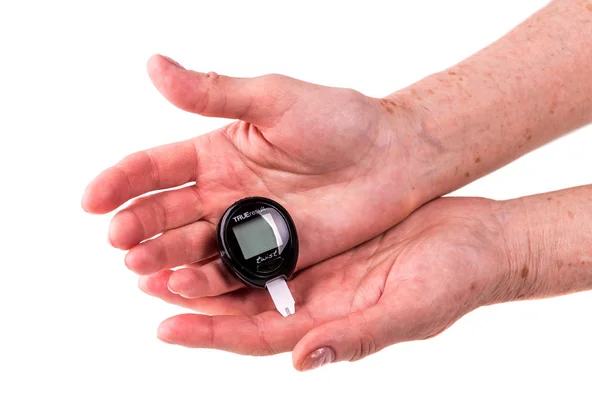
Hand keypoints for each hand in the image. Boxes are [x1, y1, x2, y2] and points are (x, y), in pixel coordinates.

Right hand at [82, 54, 426, 279]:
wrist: (393, 158)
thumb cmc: (339, 121)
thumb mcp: (273, 99)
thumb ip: (214, 93)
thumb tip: (152, 65)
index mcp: (216, 153)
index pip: (154, 168)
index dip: (121, 181)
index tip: (92, 198)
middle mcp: (224, 192)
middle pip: (165, 212)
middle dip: (137, 224)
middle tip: (116, 237)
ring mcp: (247, 226)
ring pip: (191, 246)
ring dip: (162, 256)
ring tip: (137, 265)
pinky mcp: (273, 255)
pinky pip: (231, 271)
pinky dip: (205, 280)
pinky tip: (182, 284)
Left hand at [138, 197, 509, 370]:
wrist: (474, 241)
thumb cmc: (451, 281)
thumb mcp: (408, 309)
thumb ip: (355, 337)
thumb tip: (302, 360)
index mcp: (326, 325)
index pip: (256, 335)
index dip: (212, 333)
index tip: (166, 326)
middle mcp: (311, 300)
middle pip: (239, 305)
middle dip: (192, 298)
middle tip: (142, 282)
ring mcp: (315, 269)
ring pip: (247, 270)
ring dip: (204, 264)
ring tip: (159, 253)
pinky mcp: (322, 238)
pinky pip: (269, 238)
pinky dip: (237, 234)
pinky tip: (209, 221)